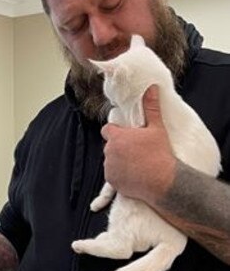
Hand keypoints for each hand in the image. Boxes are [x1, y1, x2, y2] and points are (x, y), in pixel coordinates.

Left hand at [101, 85, 176, 204]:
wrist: (162, 181)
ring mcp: (109, 168)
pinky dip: (120, 175)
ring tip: (136, 163)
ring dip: (119, 161)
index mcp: (117, 137)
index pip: (107, 130)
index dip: (115, 131)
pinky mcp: (112, 182)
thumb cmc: (159, 153)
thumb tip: (152, 88)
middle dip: (119, 147)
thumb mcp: (157, 128)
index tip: (126, 134)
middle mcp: (109, 152)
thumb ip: (151, 107)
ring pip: (110, 161)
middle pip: (110, 146)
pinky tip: (133, 174)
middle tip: (136, 149)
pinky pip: (112, 175)